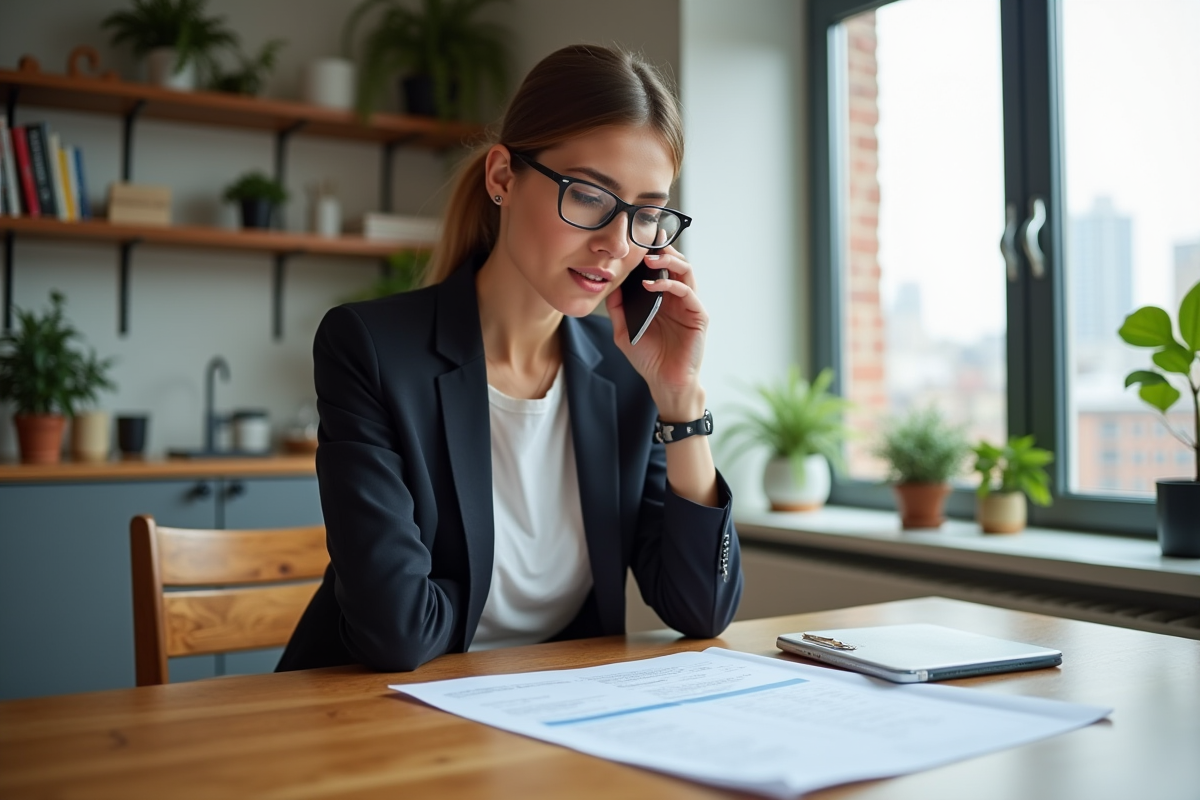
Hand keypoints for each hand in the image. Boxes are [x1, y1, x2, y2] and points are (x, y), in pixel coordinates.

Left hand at [605, 245, 707, 419]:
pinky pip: (687, 292)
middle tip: (647, 240)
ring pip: (686, 271)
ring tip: (649, 259)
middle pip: (676, 262)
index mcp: (662, 298)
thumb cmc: (648, 359)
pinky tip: (651, 285)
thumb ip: (617, 308)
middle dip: (662, 249)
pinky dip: (670, 284)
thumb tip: (609, 284)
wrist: (664, 383)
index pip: (660, 267)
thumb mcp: (624, 331)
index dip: (652, 251)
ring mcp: (689, 305)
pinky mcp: (698, 315)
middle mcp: (678, 298)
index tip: (639, 237)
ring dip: (668, 261)